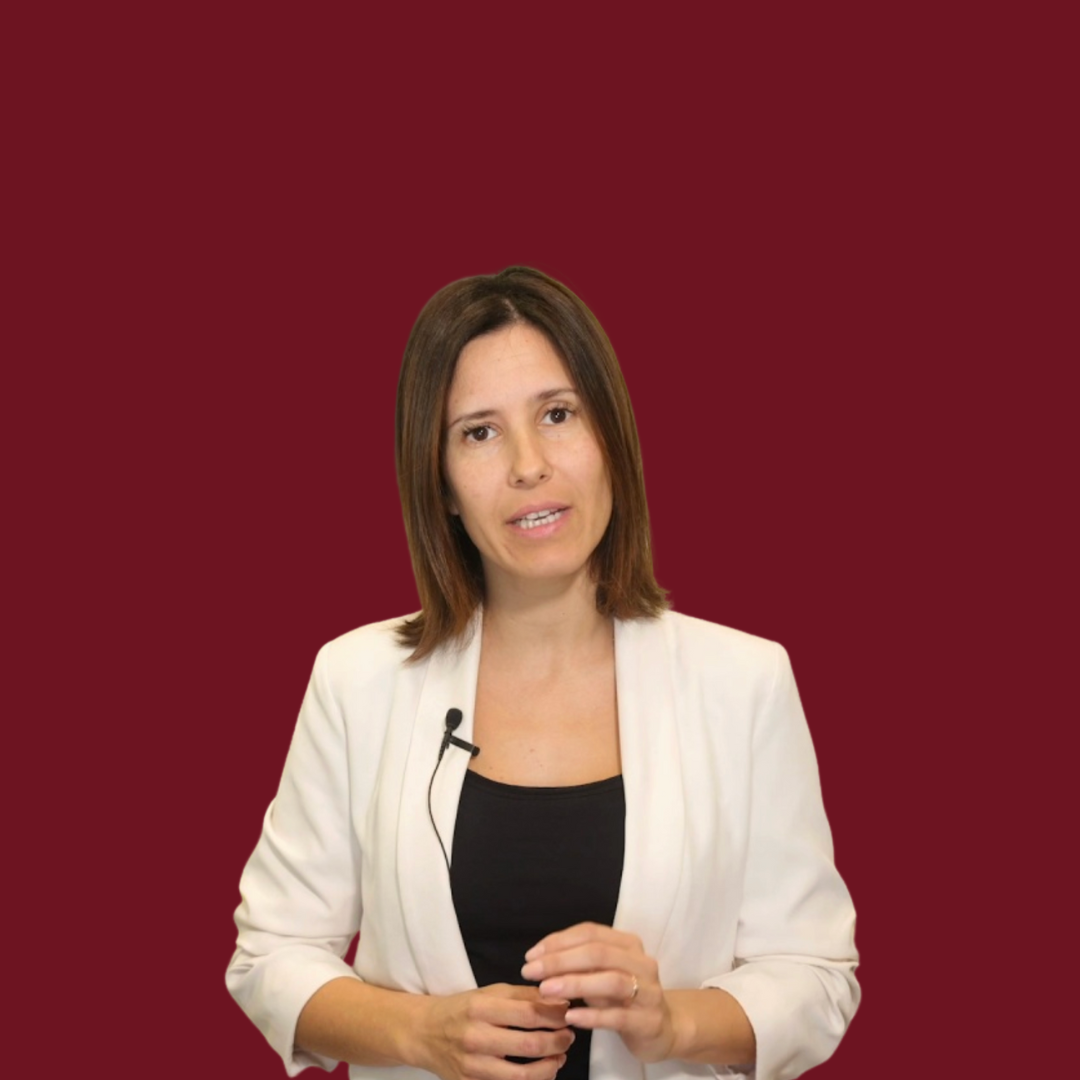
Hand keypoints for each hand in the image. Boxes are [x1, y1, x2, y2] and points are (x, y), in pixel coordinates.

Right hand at [416, 983, 574, 1079]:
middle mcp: (476, 1038)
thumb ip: (524, 996)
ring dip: (549, 1067)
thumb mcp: (490, 993)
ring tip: (559, 1057)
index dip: (556, 1016)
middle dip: (558, 1042)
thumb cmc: (464, 1009)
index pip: (529, 1013)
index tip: (569, 1014)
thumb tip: (559, 1001)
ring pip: (521, 1077)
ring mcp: (472, 1067)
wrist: (425, 1033)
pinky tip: (541, 1072)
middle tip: (569, 1037)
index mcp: (481, 1008)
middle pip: (529, 1046)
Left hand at [520, 922, 675, 1064]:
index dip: (558, 941)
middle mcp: (641, 962)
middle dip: (560, 960)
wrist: (664, 1029)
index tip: (531, 955)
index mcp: (628, 944)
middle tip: (531, 972)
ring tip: (545, 990)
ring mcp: (648, 992)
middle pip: (598, 953)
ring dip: (574, 983)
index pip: (590, 932)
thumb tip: (539, 960)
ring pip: (610, 980)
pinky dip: (592, 1015)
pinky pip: (618, 1016)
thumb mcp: (603, 975)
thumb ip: (579, 965)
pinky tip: (570, 1016)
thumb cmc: (625, 997)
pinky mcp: (648, 1021)